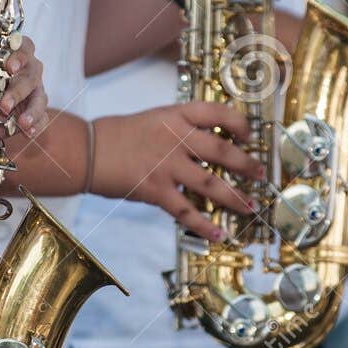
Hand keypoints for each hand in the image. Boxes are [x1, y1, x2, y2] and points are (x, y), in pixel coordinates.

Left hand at [0, 38, 48, 137]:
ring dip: (31, 111)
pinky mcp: (36, 107)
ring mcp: (35, 89)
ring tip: (22, 123)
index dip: (19, 56)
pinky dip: (36, 125)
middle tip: (4, 105)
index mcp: (16, 52)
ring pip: (40, 97)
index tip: (9, 67)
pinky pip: (42, 116)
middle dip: (18, 91)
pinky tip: (28, 132)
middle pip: (31, 76)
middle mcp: (29, 69)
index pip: (24, 47)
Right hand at [91, 103, 265, 241]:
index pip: (217, 112)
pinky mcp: (156, 190)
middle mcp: (174, 139)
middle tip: (260, 173)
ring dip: (234, 197)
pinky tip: (218, 234)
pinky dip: (204, 225)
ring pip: (211, 183)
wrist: (87, 151)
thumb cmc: (118, 135)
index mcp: (175, 116)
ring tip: (249, 206)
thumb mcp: (153, 120)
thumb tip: (208, 144)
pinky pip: (186, 211)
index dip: (239, 122)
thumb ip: (179, 129)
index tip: (250, 134)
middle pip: (222, 150)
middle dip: (246, 164)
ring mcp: (166, 165)